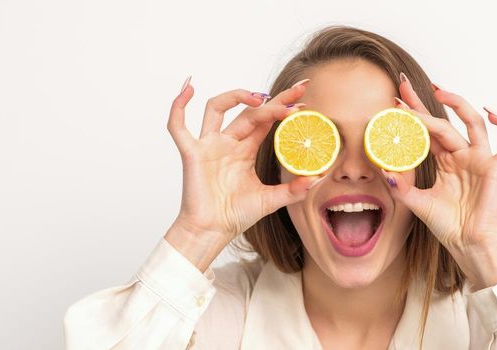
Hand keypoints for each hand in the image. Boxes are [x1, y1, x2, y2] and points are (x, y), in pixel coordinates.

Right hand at [164, 78, 318, 269]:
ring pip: (217, 107)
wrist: (213, 232)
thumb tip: (318, 178)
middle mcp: (227, 142)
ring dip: (236, 96)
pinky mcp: (192, 154)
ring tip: (261, 97)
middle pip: (249, 110)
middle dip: (274, 100)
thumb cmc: (236, 215)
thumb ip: (294, 189)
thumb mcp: (271, 200)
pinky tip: (186, 89)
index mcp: (245, 149)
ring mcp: (209, 145)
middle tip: (299, 91)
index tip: (304, 100)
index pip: (265, 120)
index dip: (283, 108)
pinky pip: (178, 127)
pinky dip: (178, 107)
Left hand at [381, 75, 496, 286]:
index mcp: (445, 161)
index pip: (427, 131)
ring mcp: (480, 160)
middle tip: (404, 89)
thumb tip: (383, 170)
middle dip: (424, 104)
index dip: (412, 115)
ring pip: (473, 123)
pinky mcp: (496, 169)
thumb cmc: (449, 225)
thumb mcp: (417, 203)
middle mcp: (462, 155)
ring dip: (459, 104)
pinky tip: (493, 114)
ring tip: (439, 92)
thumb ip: (402, 187)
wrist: (468, 244)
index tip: (394, 101)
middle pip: (444, 121)